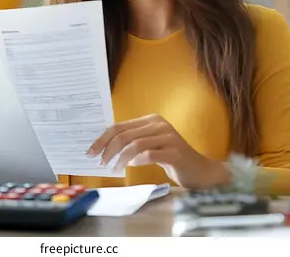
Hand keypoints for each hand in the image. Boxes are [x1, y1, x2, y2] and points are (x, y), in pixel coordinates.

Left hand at [86, 114, 230, 189]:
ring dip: (120, 158)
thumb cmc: (171, 158)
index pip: (119, 126)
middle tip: (100, 162)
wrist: (199, 170)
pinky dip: (137, 161)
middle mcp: (159, 124)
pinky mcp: (175, 152)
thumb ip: (131, 143)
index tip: (90, 151)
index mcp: (151, 120)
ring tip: (114, 169)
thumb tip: (104, 149)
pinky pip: (150, 154)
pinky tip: (132, 167)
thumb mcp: (149, 147)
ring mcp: (168, 137)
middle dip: (107, 149)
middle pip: (125, 134)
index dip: (102, 139)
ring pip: (135, 144)